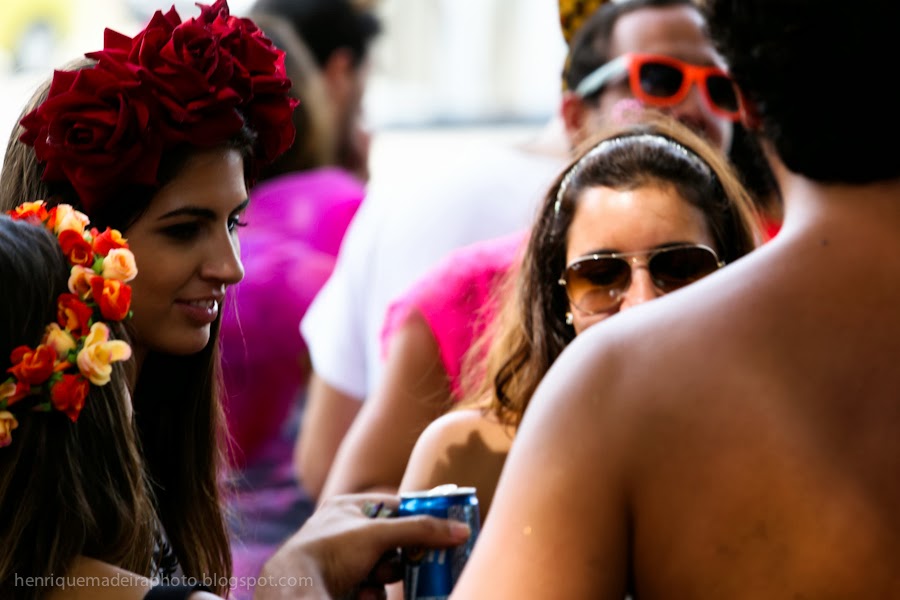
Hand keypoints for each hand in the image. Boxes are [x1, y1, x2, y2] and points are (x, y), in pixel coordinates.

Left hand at [256, 493, 470, 599]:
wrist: (294, 590)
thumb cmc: (330, 551)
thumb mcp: (378, 534)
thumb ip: (420, 530)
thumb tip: (460, 530)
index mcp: (348, 507)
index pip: (395, 507)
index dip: (418, 519)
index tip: (443, 529)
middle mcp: (345, 532)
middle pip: (393, 542)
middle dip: (403, 556)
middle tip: (420, 562)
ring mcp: (343, 562)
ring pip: (384, 569)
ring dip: (384, 579)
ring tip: (372, 581)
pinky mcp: (342, 586)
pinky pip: (370, 589)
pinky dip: (370, 594)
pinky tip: (359, 595)